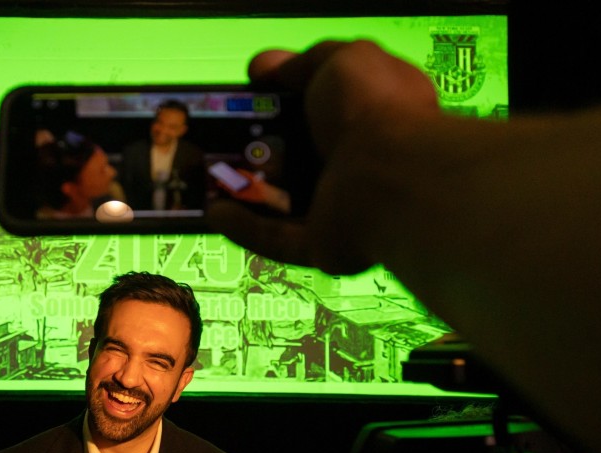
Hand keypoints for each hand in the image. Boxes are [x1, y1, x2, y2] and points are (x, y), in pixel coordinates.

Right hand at [208, 41, 440, 273]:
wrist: (391, 176)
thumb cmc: (373, 109)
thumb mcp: (341, 60)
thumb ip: (302, 63)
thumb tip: (264, 67)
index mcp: (375, 116)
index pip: (329, 108)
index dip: (290, 100)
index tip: (252, 95)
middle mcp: (361, 163)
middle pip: (301, 159)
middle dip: (261, 150)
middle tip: (222, 138)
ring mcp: (343, 208)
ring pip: (285, 204)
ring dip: (247, 192)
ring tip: (208, 176)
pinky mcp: (323, 245)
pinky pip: (276, 238)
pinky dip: (245, 228)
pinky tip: (215, 212)